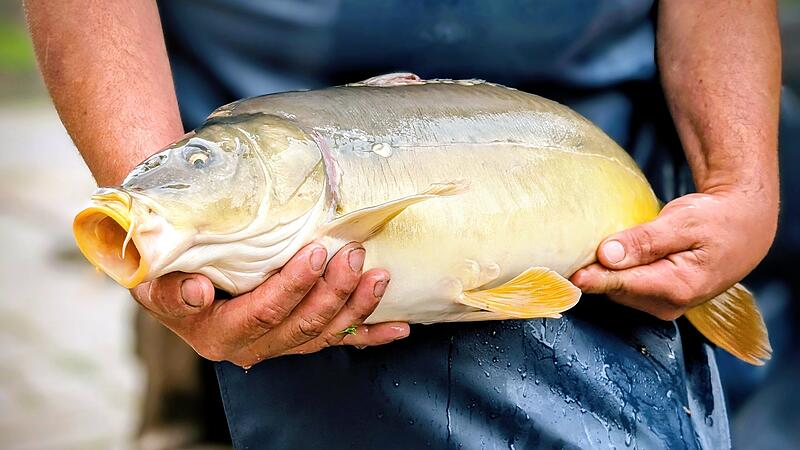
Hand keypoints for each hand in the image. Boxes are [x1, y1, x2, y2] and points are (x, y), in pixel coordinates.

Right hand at [131, 242, 409, 366]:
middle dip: (333, 291)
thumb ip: (172, 290)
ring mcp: (281, 344)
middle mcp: (253, 347)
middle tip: (353, 254)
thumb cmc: (168, 271)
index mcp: (219, 334)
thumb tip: (199, 291)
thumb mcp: (155, 280)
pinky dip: (371, 334)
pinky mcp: (300, 338)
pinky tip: (399, 327)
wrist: (179, 274)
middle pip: (302, 326)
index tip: (316, 252)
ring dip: (357, 307)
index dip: (293, 286)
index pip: (263, 314)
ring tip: (379, 276)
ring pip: (326, 334)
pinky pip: (340, 341)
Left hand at [571, 188, 776, 320]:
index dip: (593, 280)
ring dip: (603, 273)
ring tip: (588, 250)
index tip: (568, 276)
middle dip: (593, 273)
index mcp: (678, 286)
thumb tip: (607, 255)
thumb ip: (645, 240)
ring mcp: (663, 306)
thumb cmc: (716, 219)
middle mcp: (669, 304)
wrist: (744, 228)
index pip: (623, 285)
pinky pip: (626, 288)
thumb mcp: (683, 222)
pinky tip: (606, 257)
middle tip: (569, 251)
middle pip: (616, 290)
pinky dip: (614, 274)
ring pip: (618, 291)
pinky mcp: (658, 300)